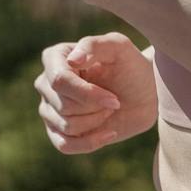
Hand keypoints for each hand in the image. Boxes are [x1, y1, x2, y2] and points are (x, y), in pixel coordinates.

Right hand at [34, 32, 155, 153]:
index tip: (114, 98)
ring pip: (66, 125)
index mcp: (55, 58)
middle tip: (114, 99)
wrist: (144, 93)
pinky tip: (109, 133)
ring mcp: (49, 109)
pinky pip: (64, 145)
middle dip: (95, 107)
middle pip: (63, 105)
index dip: (87, 94)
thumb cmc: (130, 65)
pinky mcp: (58, 132)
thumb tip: (71, 60)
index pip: (59, 81)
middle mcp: (46, 83)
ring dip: (96, 121)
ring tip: (110, 109)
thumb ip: (94, 45)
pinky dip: (89, 143)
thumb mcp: (118, 47)